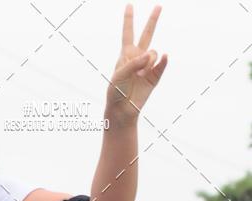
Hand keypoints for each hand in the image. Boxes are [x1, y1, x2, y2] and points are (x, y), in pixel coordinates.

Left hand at [106, 4, 167, 125]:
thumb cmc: (116, 92)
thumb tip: (152, 55)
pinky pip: (162, 64)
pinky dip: (162, 61)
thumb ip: (134, 63)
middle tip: (158, 6)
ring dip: (148, 62)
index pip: (128, 33)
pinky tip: (164, 58)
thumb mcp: (119, 75)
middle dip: (152, 20)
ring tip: (140, 75)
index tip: (129, 5)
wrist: (122, 110)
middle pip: (147, 34)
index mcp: (126, 54)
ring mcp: (147, 66)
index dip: (128, 19)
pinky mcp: (155, 76)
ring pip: (153, 53)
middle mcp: (138, 57)